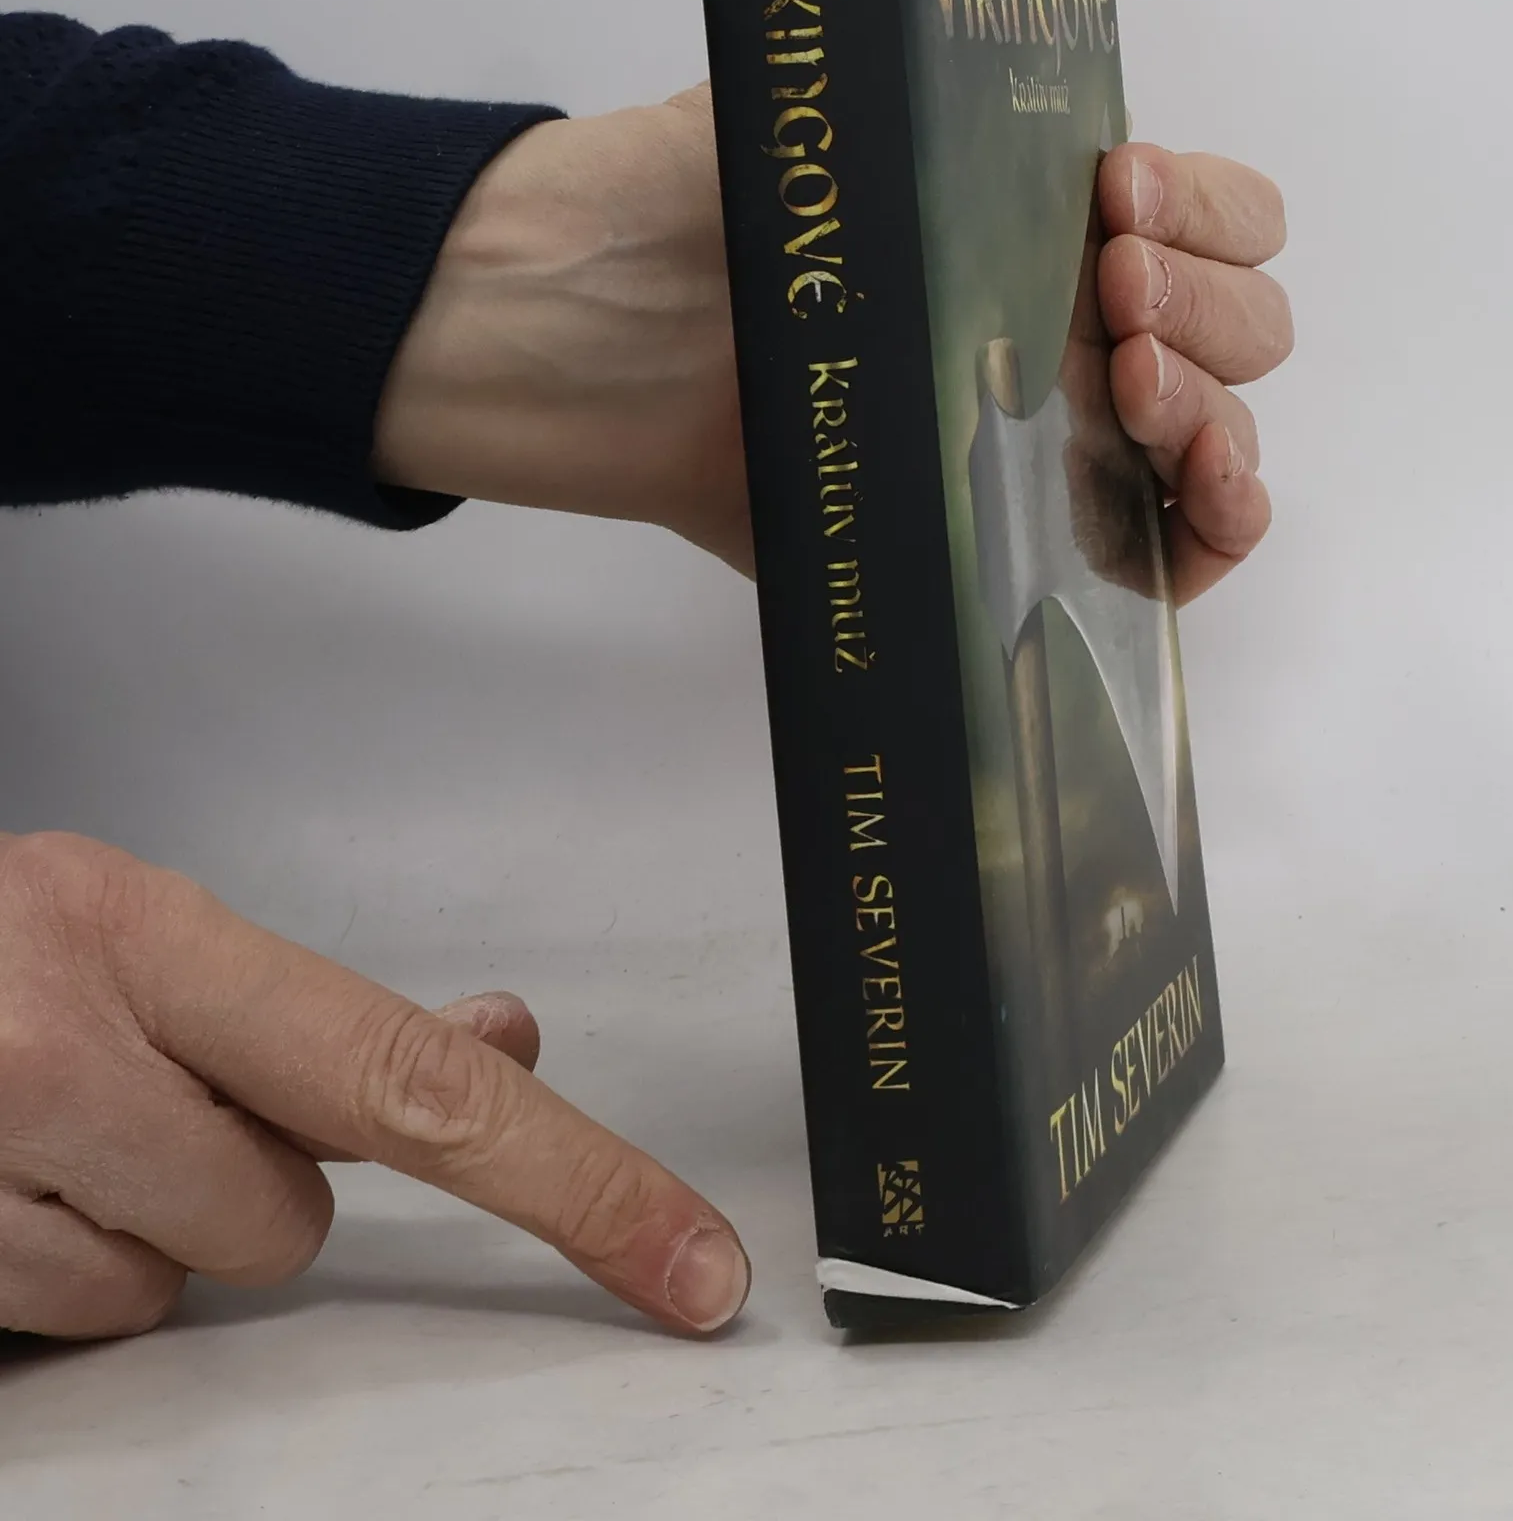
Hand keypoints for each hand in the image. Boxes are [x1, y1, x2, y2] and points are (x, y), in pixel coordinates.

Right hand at [0, 832, 749, 1339]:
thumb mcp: (136, 946)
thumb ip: (318, 1016)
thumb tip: (510, 1034)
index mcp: (145, 934)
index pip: (417, 1079)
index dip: (577, 1182)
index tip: (692, 1272)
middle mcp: (54, 1033)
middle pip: (284, 1218)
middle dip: (231, 1190)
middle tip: (127, 1112)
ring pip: (166, 1289)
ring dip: (125, 1239)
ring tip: (40, 1144)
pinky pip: (58, 1334)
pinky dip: (39, 1280)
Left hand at [376, 88, 1290, 601]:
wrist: (580, 327)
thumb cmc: (694, 203)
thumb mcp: (836, 110)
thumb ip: (949, 113)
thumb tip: (1064, 127)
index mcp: (1046, 218)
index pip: (1215, 213)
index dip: (1204, 207)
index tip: (1117, 196)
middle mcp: (1065, 324)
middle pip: (1240, 324)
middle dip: (1206, 305)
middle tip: (1108, 296)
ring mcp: (1047, 439)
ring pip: (1218, 433)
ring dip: (1214, 405)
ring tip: (1130, 387)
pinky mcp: (1010, 546)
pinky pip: (1162, 554)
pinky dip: (1216, 528)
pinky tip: (1200, 494)